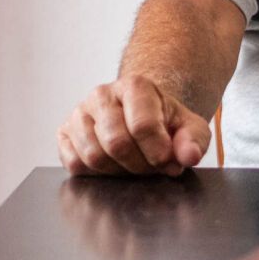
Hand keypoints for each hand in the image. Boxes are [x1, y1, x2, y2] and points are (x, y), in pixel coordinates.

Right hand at [58, 75, 211, 176]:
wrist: (140, 115)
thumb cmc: (164, 122)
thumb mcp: (190, 127)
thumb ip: (194, 140)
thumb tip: (188, 156)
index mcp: (135, 86)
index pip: (142, 125)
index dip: (158, 152)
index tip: (167, 161)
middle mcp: (102, 94)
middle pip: (116, 143)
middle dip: (138, 164)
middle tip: (149, 165)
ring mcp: (80, 112)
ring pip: (93, 155)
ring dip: (117, 171)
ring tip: (131, 164)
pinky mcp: (64, 132)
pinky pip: (73, 162)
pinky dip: (94, 173)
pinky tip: (111, 165)